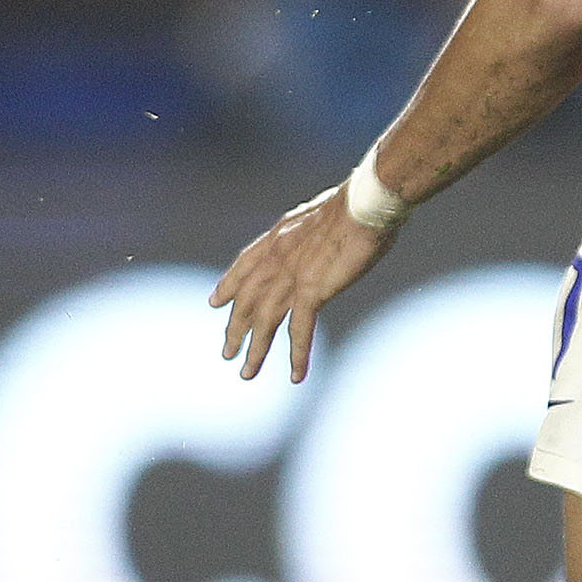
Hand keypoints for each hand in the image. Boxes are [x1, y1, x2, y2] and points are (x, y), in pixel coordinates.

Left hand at [209, 185, 395, 381]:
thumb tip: (315, 245)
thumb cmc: (354, 206)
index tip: (217, 302)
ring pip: (264, 322)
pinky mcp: (312, 292)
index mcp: (278, 237)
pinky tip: (295, 376)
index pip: (244, 264)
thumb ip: (309, 236)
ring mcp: (291, 276)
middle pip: (247, 300)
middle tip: (227, 352)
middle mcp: (276, 258)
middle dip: (236, 329)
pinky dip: (297, 356)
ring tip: (247, 373)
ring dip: (256, 350)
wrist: (364, 205)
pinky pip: (300, 331)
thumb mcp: (320, 217)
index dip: (228, 285)